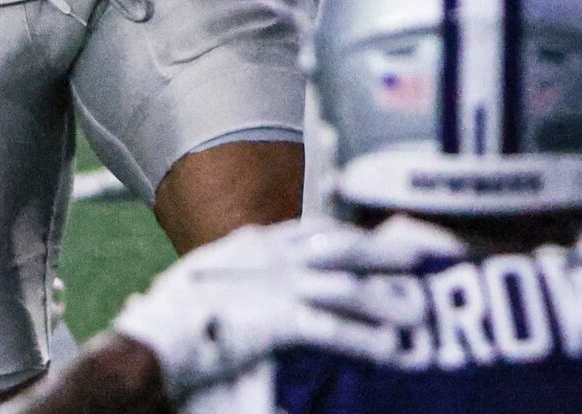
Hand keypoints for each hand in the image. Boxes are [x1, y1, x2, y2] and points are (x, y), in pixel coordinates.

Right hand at [110, 220, 418, 395]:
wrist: (152, 336)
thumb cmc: (171, 313)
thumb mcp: (210, 274)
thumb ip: (243, 268)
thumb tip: (256, 266)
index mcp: (261, 242)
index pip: (321, 231)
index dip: (356, 235)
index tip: (383, 238)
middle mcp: (278, 257)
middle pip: (348, 249)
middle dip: (391, 254)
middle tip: (429, 257)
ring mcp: (281, 286)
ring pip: (350, 289)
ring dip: (389, 302)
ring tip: (422, 314)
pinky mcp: (279, 321)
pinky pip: (333, 331)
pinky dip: (365, 340)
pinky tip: (391, 351)